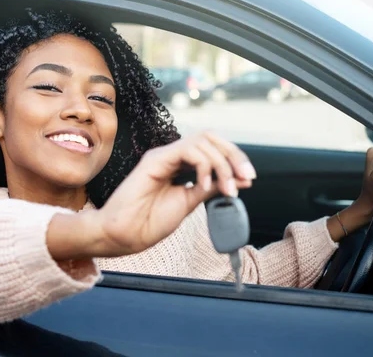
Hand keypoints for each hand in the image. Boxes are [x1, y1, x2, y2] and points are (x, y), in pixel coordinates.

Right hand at [94, 132, 255, 256]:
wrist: (124, 235)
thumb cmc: (149, 221)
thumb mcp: (190, 202)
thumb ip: (211, 188)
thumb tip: (240, 180)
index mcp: (180, 165)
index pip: (213, 148)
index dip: (234, 159)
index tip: (248, 179)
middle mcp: (172, 156)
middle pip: (210, 137)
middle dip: (233, 155)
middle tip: (246, 177)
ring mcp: (163, 155)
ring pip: (202, 140)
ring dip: (221, 163)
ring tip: (225, 188)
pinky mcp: (155, 159)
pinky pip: (187, 149)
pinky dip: (204, 164)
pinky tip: (205, 184)